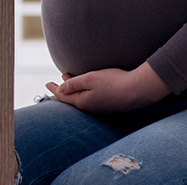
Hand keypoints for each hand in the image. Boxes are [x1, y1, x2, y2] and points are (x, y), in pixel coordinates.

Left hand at [45, 62, 170, 113]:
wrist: (139, 90)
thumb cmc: (113, 82)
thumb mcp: (89, 79)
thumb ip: (73, 83)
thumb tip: (60, 89)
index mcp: (83, 102)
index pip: (63, 97)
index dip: (54, 89)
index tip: (47, 83)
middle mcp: (91, 109)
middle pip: (72, 99)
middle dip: (63, 90)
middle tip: (55, 83)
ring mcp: (102, 109)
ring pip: (83, 99)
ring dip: (74, 90)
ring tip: (69, 80)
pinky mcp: (111, 106)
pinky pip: (92, 99)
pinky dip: (85, 92)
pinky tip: (88, 87)